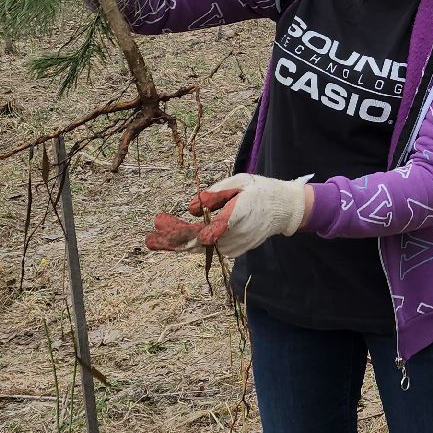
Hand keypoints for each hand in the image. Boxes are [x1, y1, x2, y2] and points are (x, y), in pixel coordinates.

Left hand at [144, 173, 310, 257]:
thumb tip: (191, 208)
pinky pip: (208, 246)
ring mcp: (235, 246)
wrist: (283, 210)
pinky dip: (191, 241)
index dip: (195, 232)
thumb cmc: (259, 191)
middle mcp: (237, 234)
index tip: (178, 231)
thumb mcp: (239, 182)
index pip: (216, 228)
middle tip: (149, 240)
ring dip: (177, 241)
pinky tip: (172, 236)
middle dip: (173, 239)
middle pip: (200, 241)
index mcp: (240, 213)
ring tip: (153, 238)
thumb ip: (215, 194)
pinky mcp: (233, 251)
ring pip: (200, 246)